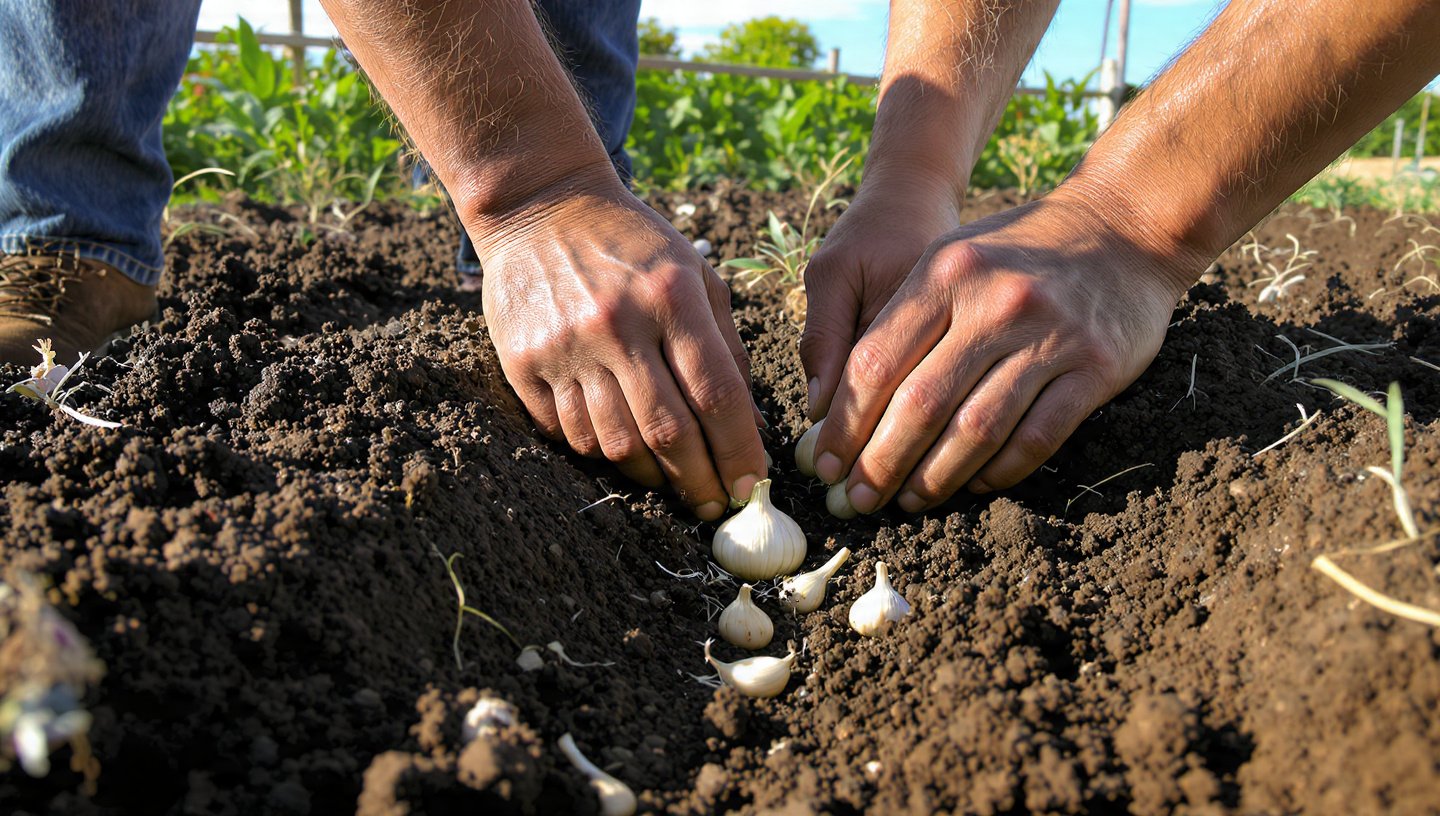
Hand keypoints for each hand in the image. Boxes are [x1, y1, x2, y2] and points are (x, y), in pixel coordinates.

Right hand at [474, 177, 766, 519]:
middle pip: (668, 431)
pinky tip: (622, 452)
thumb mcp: (695, 274)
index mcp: (671, 296)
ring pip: (616, 443)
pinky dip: (600, 453)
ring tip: (672, 484)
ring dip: (652, 477)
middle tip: (715, 505)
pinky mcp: (523, 363)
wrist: (539, 206)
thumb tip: (750, 429)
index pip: (717, 395)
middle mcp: (617, 323)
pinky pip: (568, 432)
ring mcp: (565, 346)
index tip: (752, 487)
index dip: (739, 452)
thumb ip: (727, 347)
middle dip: (700, 481)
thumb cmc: (632, 243)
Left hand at [811, 189, 1200, 512]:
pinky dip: (998, 472)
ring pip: (975, 430)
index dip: (844, 423)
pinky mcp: (1095, 368)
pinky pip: (1035, 439)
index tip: (823, 462)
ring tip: (909, 502)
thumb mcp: (951, 255)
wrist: (1126, 223)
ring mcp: (1049, 337)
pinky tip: (972, 486)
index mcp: (946, 273)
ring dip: (934, 478)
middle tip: (857, 498)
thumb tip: (838, 399)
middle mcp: (994, 303)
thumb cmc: (1020, 248)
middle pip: (921, 404)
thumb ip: (898, 318)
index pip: (876, 362)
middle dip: (880, 463)